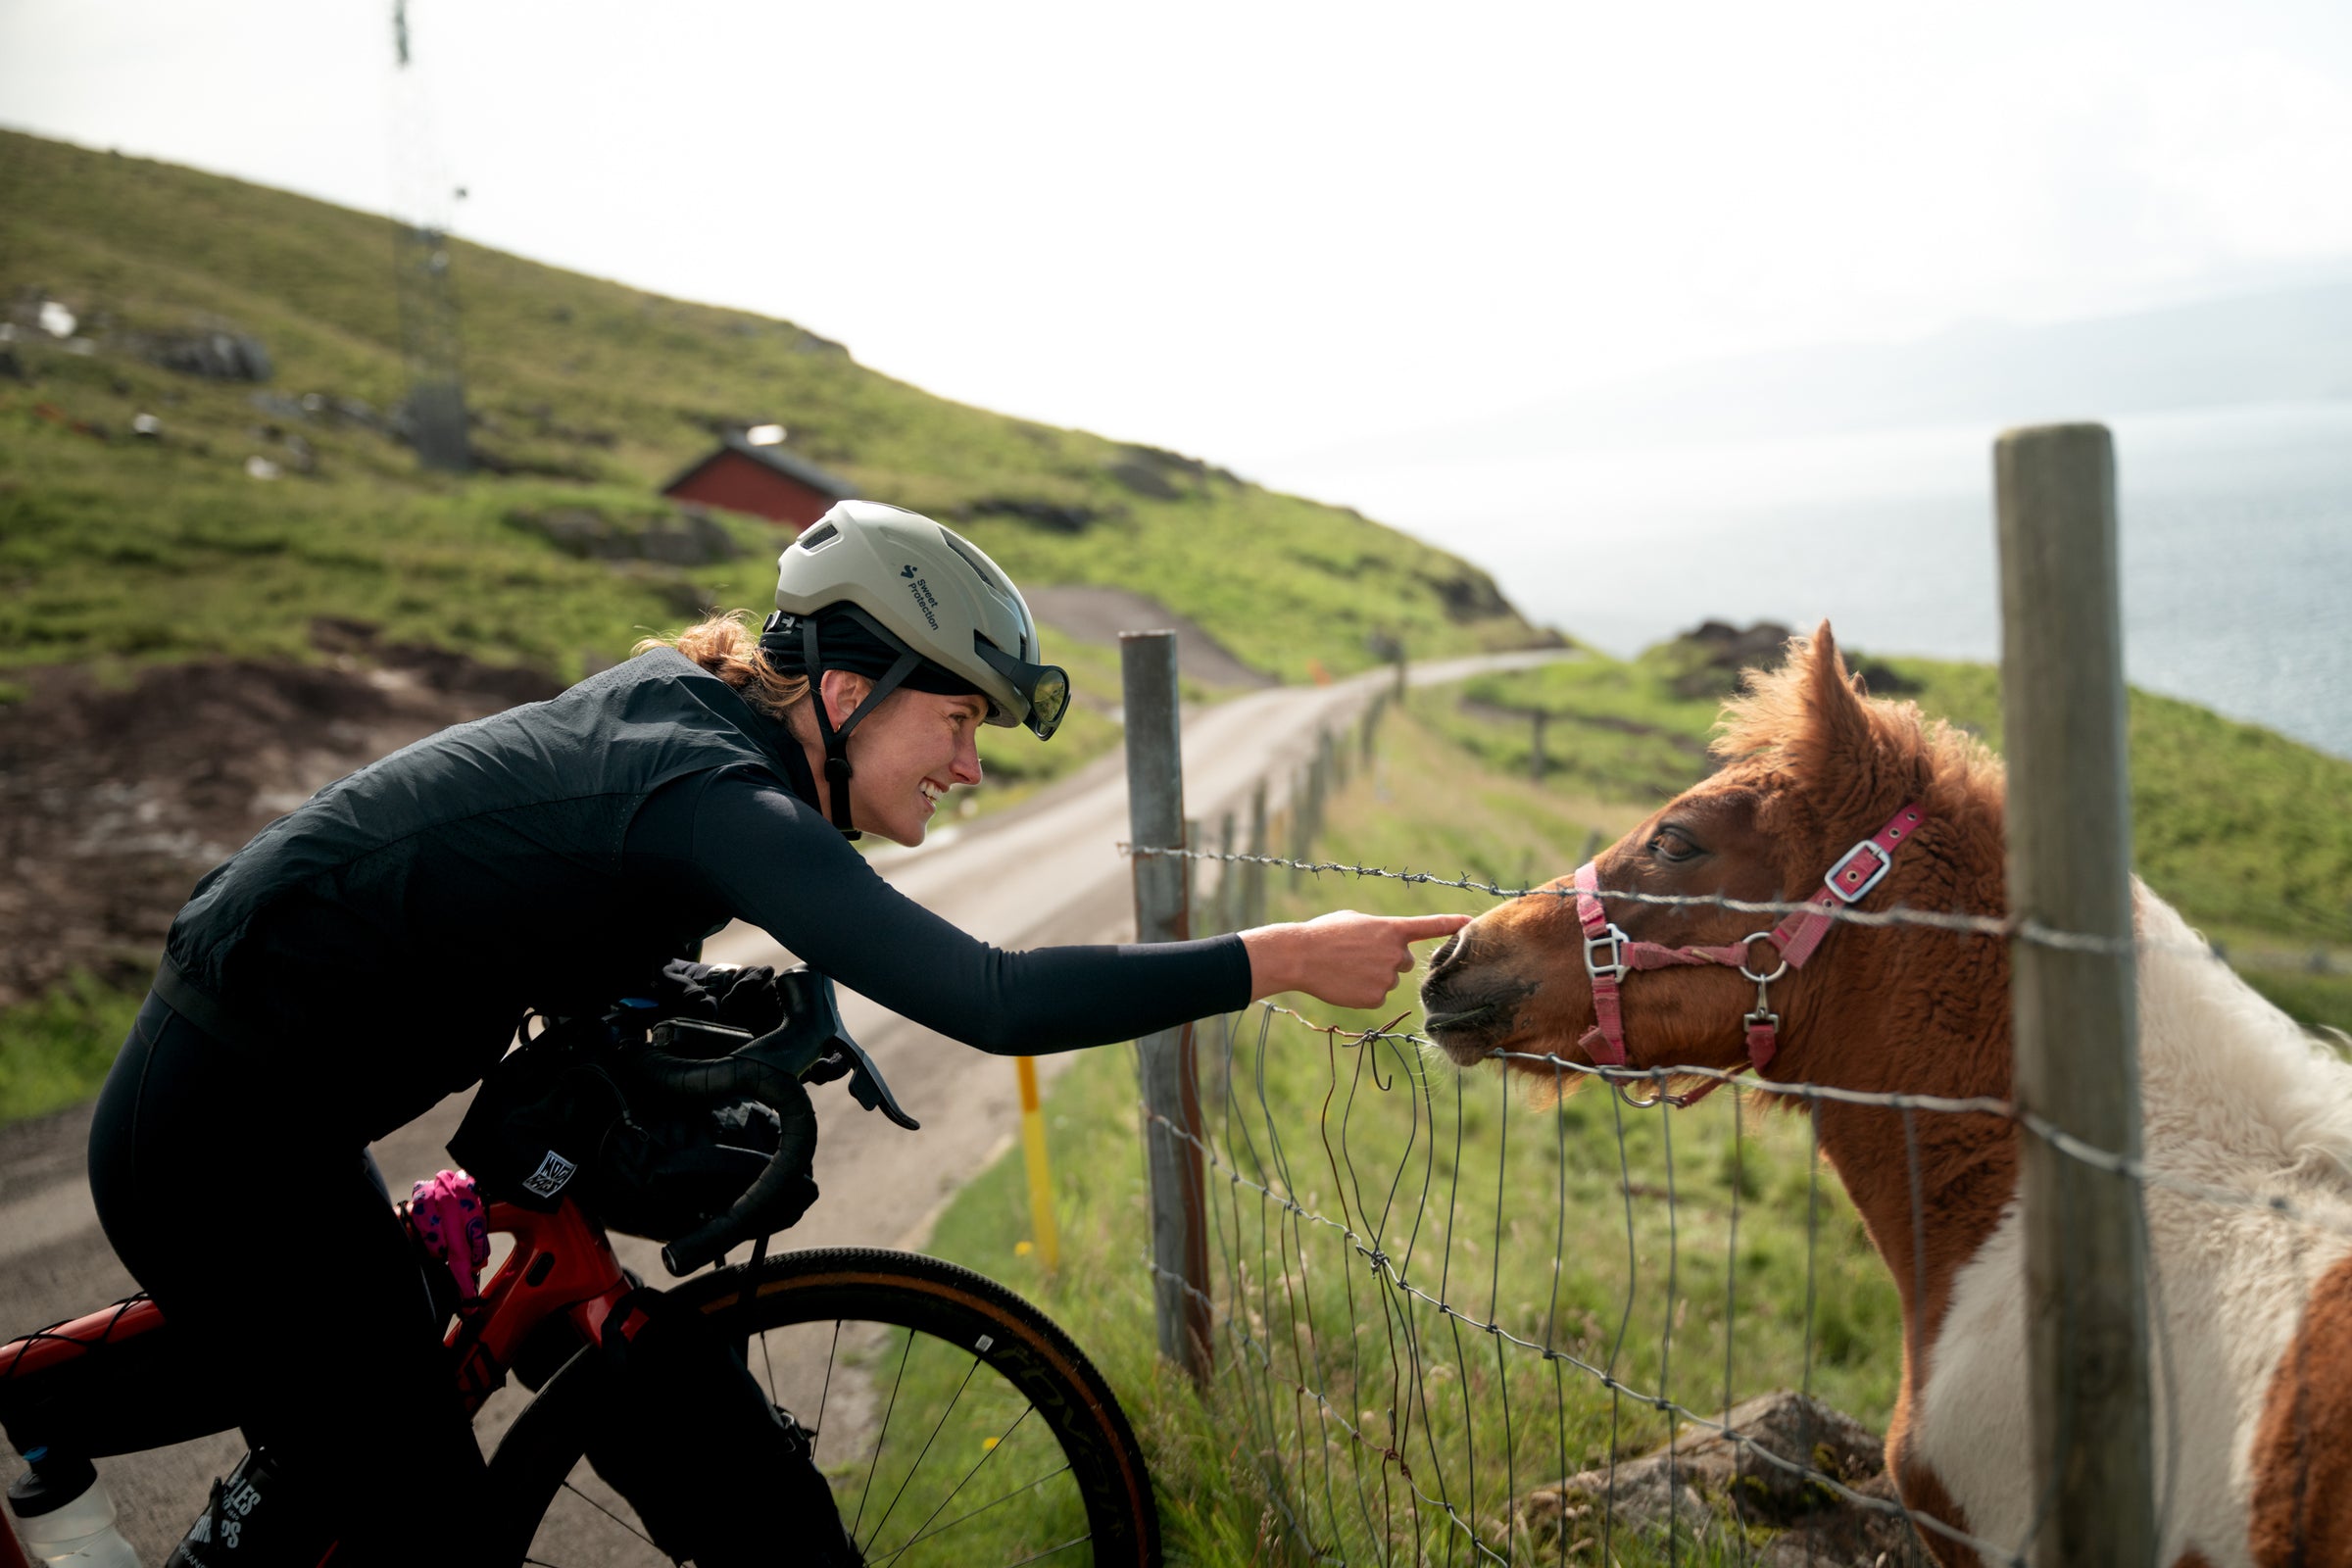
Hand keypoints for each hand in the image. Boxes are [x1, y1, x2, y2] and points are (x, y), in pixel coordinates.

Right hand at [1241, 910, 1473, 1010]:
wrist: (1301, 956)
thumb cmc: (1324, 933)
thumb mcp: (1355, 921)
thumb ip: (1379, 930)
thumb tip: (1387, 943)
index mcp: (1391, 929)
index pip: (1429, 926)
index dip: (1451, 924)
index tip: (1470, 923)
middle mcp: (1395, 954)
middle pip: (1405, 961)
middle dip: (1388, 959)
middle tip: (1360, 956)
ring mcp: (1387, 978)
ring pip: (1389, 979)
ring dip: (1373, 975)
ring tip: (1346, 968)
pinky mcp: (1376, 998)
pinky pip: (1377, 996)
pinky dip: (1363, 991)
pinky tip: (1345, 983)